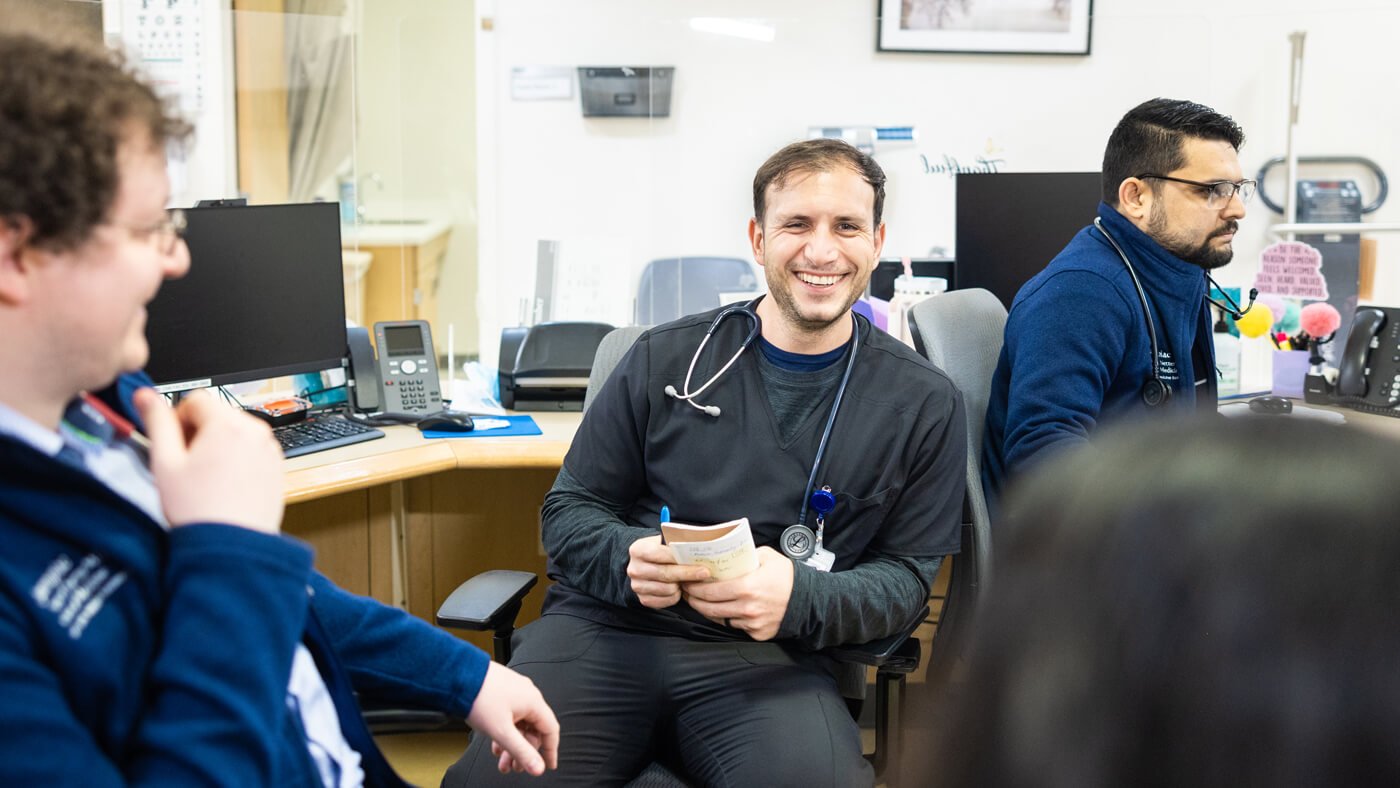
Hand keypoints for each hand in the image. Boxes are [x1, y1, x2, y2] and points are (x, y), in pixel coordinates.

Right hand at [134, 388, 283, 532]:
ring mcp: (270, 450)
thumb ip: (156, 422)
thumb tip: (144, 395)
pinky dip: (237, 460)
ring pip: (236, 433)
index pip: (196, 399)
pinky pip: (252, 451)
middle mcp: (256, 432)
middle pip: (218, 414)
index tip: (175, 445)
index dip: (178, 419)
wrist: (231, 547)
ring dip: (218, 446)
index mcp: (229, 424)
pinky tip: (224, 486)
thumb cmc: (198, 510)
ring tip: (206, 479)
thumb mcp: (165, 463)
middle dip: (199, 432)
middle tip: (187, 465)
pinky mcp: (277, 467)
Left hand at [466, 662, 558, 775]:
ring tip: (501, 758)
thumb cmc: (479, 697)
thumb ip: (522, 751)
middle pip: (533, 728)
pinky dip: (505, 731)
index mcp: (533, 701)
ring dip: (512, 743)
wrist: (457, 676)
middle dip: (524, 750)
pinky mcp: (502, 690)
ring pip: (520, 723)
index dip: (550, 750)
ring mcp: (514, 691)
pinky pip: (510, 715)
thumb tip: (538, 767)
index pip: (551, 730)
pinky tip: (495, 741)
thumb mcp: (502, 731)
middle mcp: (527, 694)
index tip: (549, 764)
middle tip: (515, 766)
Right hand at [627, 534, 709, 607]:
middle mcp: (635, 569)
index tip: (698, 561)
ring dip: (681, 585)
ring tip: (689, 580)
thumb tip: (696, 546)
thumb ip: (675, 543)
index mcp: (638, 550)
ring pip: (667, 589)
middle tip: (705, 573)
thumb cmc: (659, 552)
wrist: (643, 565)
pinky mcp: (644, 599)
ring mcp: (637, 586)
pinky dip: (676, 595)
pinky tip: (679, 588)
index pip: (660, 554)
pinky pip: (666, 600)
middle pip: (665, 574)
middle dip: (688, 573)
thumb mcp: (662, 542)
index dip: (680, 558)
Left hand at [681, 546, 793, 640]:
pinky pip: (734, 627)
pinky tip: (722, 610)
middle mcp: (747, 608)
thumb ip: (745, 555)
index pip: (710, 591)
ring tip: (699, 602)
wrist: (809, 600)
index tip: (687, 582)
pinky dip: (727, 619)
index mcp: (747, 587)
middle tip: (687, 593)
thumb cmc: (788, 577)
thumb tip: (726, 554)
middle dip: (694, 600)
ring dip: (707, 611)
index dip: (694, 588)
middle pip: (709, 608)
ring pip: (719, 619)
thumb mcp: (767, 556)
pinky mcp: (757, 634)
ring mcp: (752, 623)